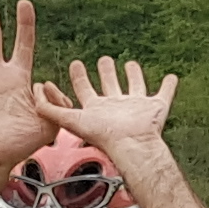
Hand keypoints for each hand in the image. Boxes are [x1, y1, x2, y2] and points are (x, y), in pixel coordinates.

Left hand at [45, 53, 177, 159]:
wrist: (131, 147)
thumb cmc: (104, 137)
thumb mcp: (70, 120)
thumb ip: (50, 109)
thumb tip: (36, 91)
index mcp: (96, 108)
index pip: (84, 89)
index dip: (79, 76)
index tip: (76, 64)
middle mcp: (116, 106)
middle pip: (109, 85)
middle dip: (106, 72)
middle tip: (103, 60)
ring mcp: (136, 107)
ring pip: (135, 86)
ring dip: (133, 76)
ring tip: (131, 65)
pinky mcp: (155, 108)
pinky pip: (164, 94)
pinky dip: (169, 86)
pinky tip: (172, 78)